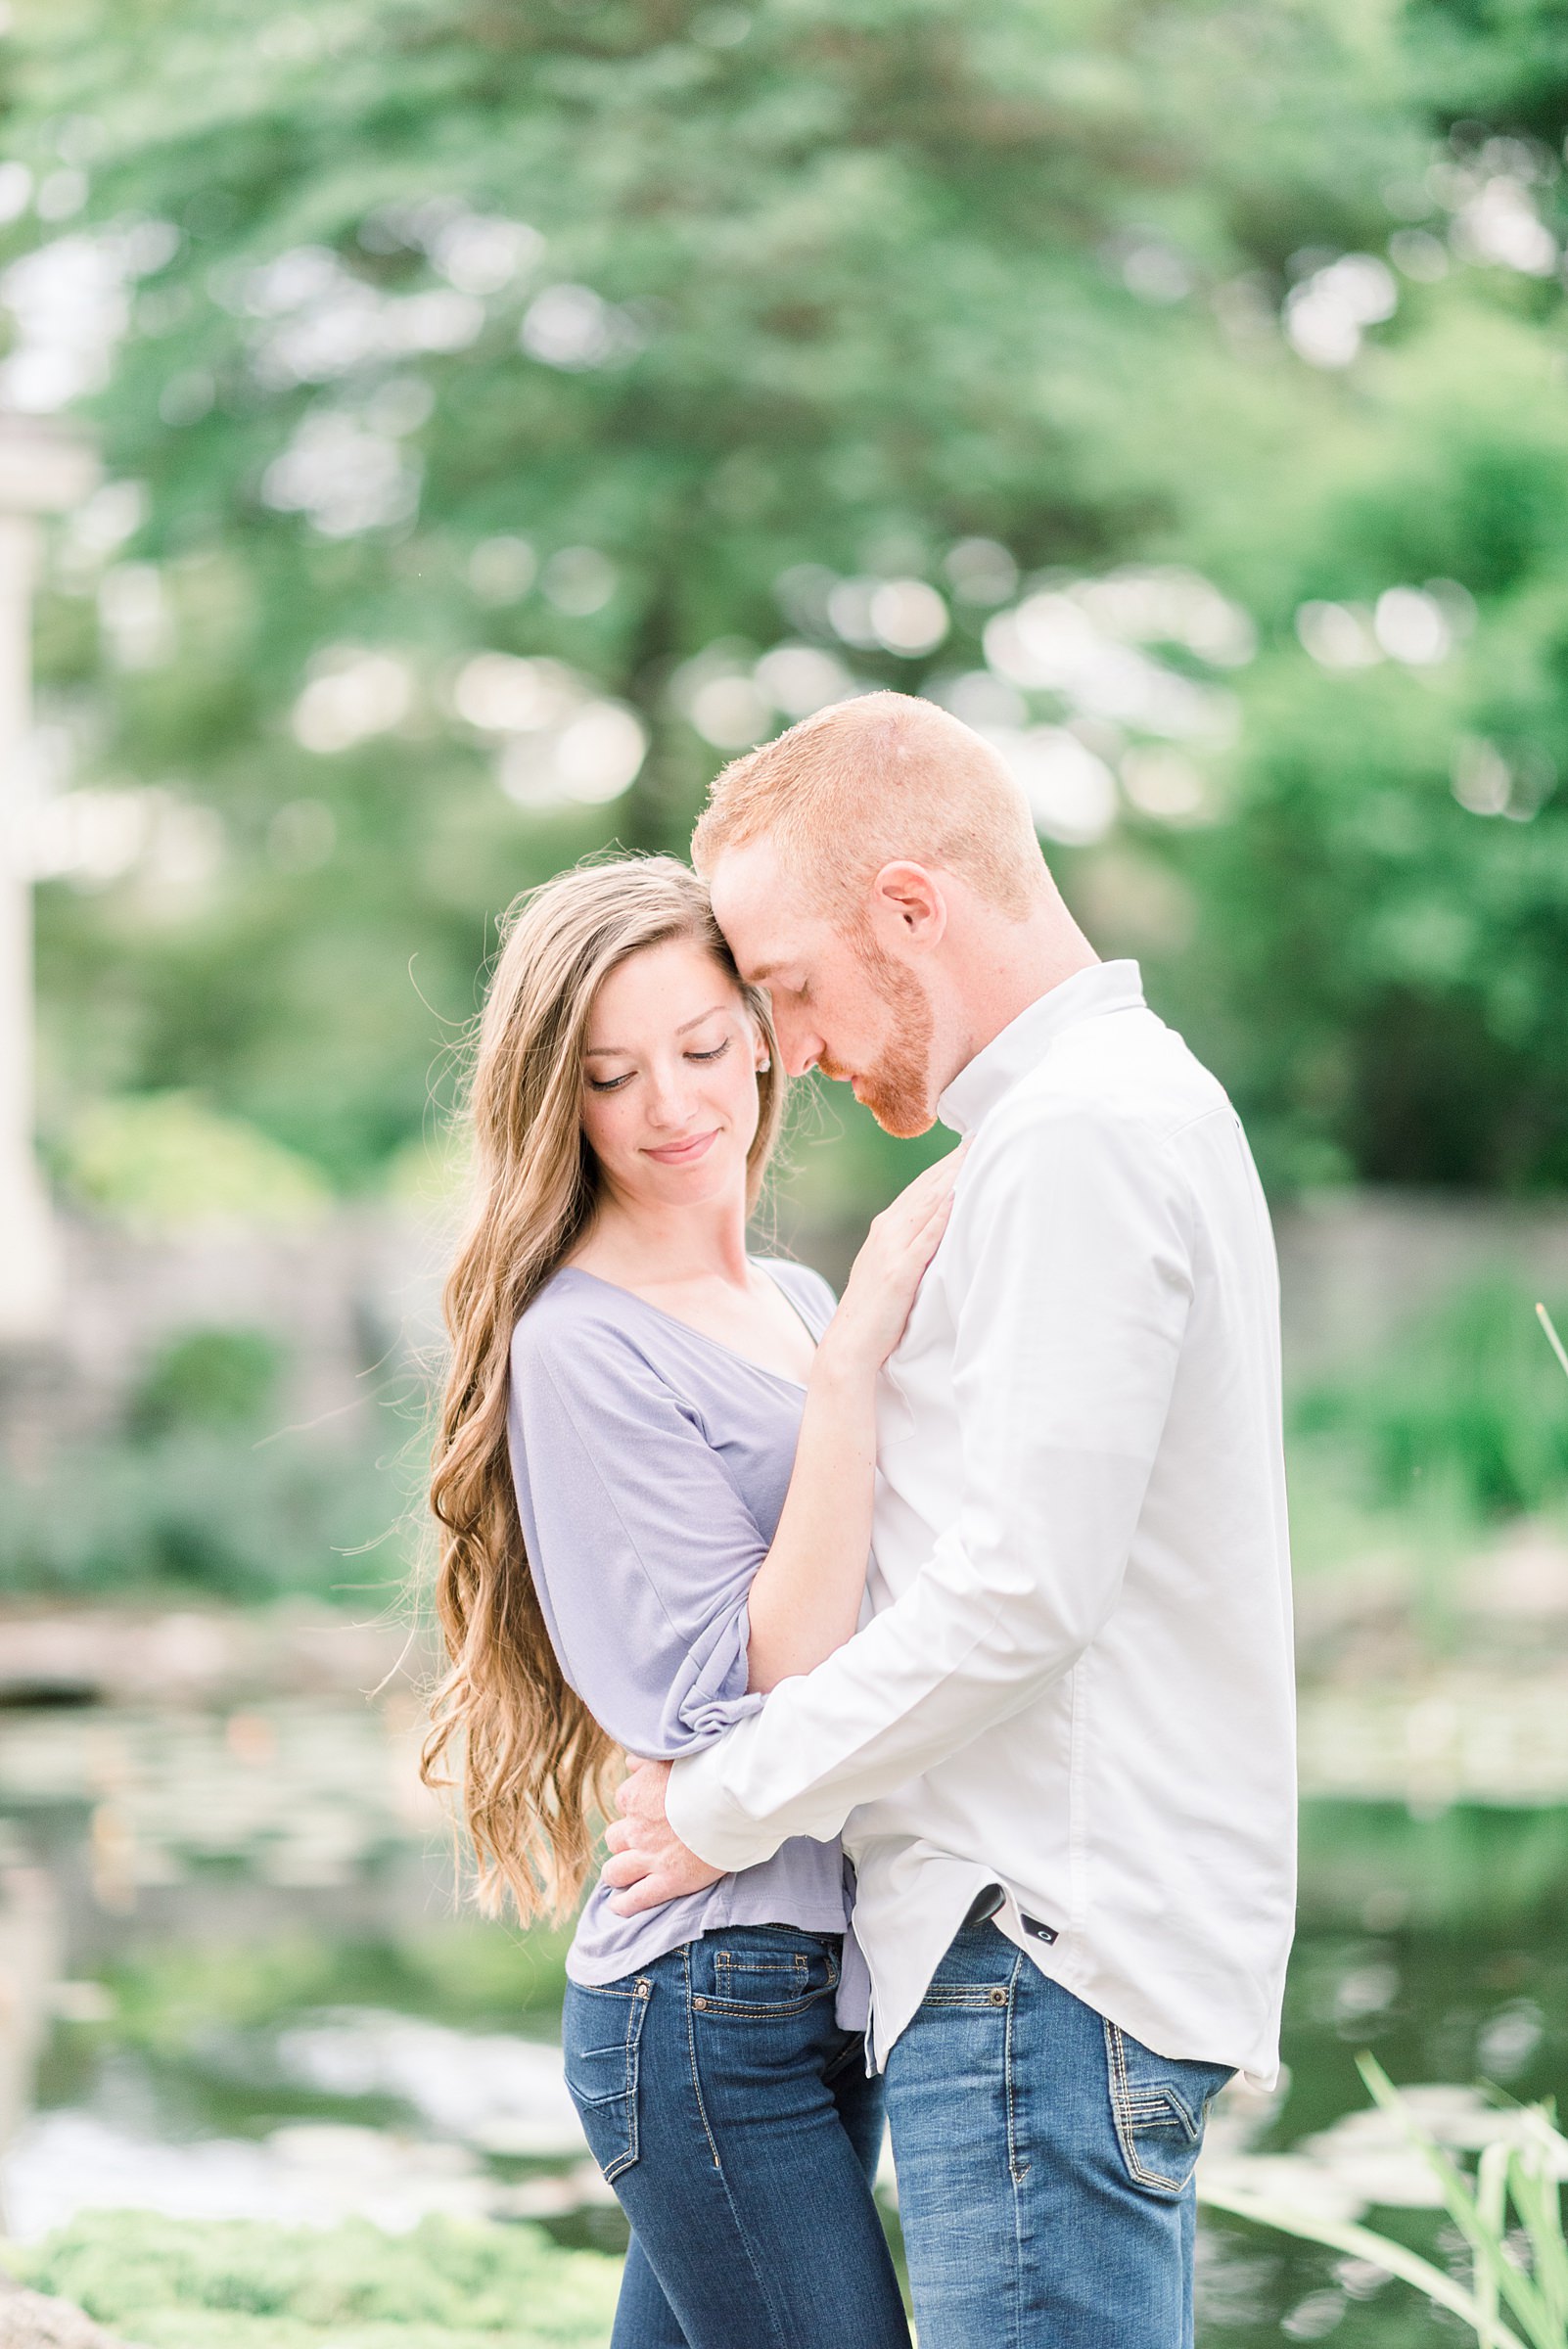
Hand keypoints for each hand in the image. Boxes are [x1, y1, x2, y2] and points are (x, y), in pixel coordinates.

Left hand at [602, 1756, 723, 1915]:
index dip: (637, 1808)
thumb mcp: (672, 1756)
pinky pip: (636, 1899)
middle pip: (615, 1839)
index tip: (651, 1810)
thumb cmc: (709, 1772)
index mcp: (636, 1795)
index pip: (624, 1802)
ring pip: (615, 1871)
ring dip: (618, 1872)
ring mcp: (650, 1856)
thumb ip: (647, 1761)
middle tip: (642, 1843)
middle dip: (625, 1841)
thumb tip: (630, 1764)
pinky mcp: (668, 1880)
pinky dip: (624, 1904)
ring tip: (625, 1876)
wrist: (733, 1799)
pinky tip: (620, 1905)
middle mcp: (636, 1827)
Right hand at [826, 1144, 966, 1371]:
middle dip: (953, 1162)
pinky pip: (924, 1239)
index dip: (945, 1165)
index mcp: (886, 1229)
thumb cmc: (876, 1312)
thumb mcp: (891, 1268)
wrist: (849, 1344)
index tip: (970, 1145)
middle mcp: (887, 1231)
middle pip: (926, 1188)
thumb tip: (941, 1231)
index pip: (920, 1188)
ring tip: (975, 1155)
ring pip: (927, 1205)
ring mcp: (892, 1250)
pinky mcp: (899, 1273)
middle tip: (982, 1137)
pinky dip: (940, 1216)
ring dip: (951, 1178)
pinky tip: (955, 1197)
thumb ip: (912, 1245)